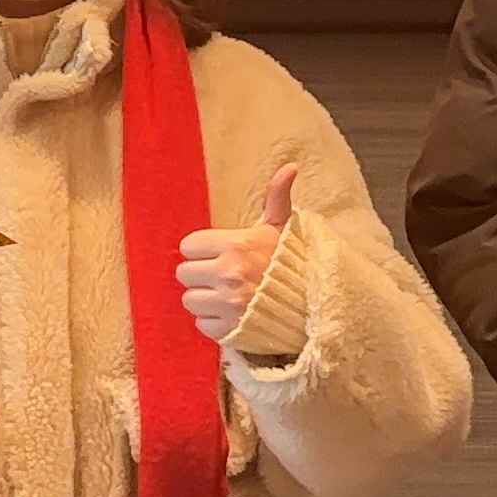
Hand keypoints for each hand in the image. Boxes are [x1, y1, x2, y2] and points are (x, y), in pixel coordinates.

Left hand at [175, 163, 298, 342]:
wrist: (313, 304)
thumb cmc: (291, 263)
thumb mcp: (282, 227)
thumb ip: (277, 197)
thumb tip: (290, 167)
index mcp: (235, 245)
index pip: (188, 246)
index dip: (201, 250)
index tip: (218, 254)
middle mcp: (228, 274)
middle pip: (184, 273)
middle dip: (200, 274)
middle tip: (220, 275)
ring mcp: (228, 304)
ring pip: (189, 300)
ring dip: (204, 299)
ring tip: (225, 294)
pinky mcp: (229, 329)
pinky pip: (201, 324)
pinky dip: (213, 321)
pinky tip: (231, 313)